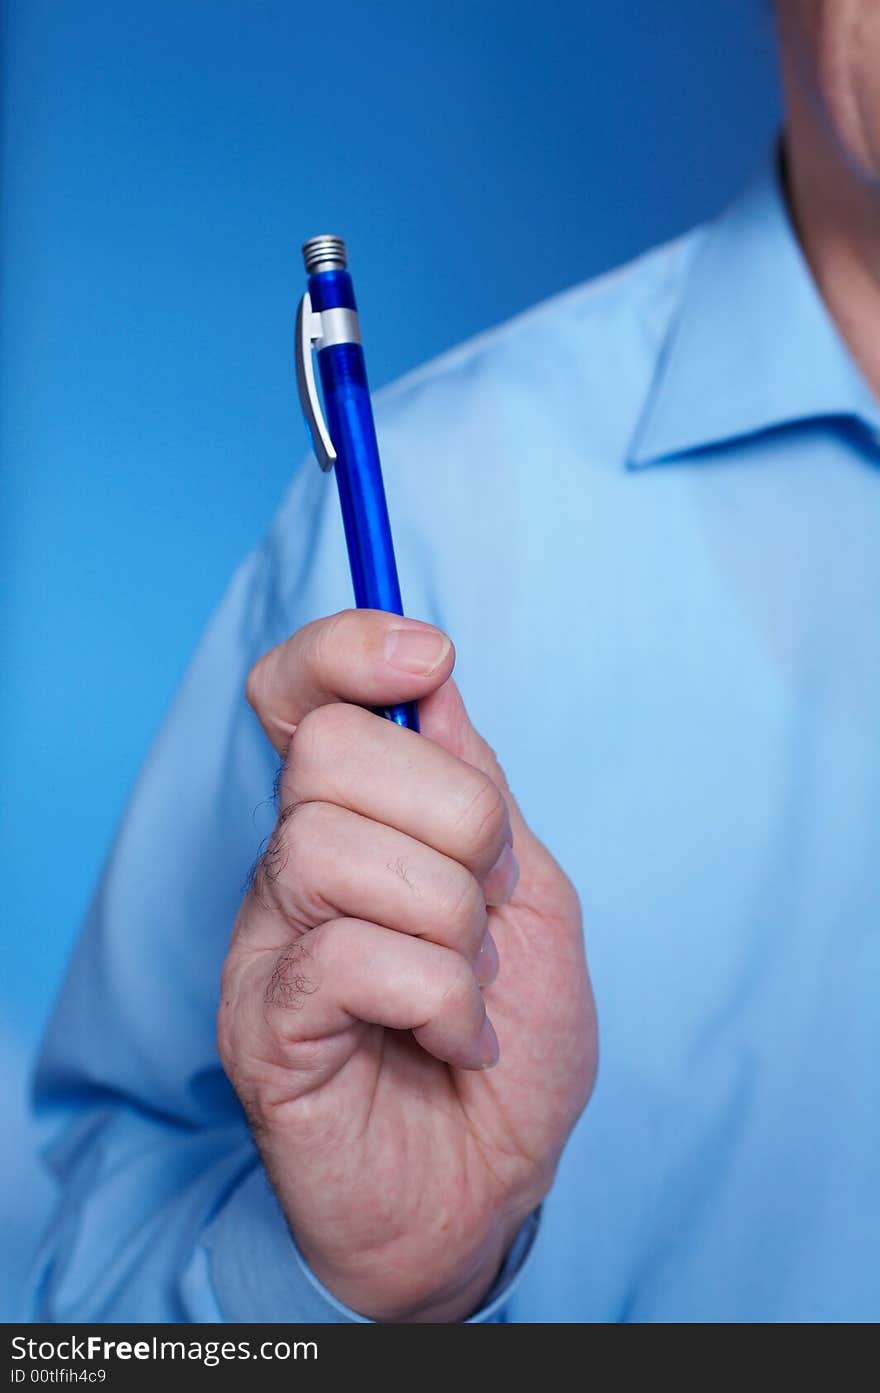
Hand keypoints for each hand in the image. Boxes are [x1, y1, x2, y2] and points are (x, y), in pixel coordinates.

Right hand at [218, 610, 596, 1320]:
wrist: (485, 1190)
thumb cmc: (507, 1045)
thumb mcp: (532, 899)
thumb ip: (480, 792)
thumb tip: (433, 682)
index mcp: (357, 822)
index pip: (300, 693)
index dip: (344, 648)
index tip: (425, 659)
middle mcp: (294, 865)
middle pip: (329, 752)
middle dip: (456, 819)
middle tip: (488, 905)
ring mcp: (270, 942)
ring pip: (337, 847)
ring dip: (452, 925)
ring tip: (469, 992)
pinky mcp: (265, 1025)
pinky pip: (348, 953)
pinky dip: (438, 998)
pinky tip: (449, 1039)